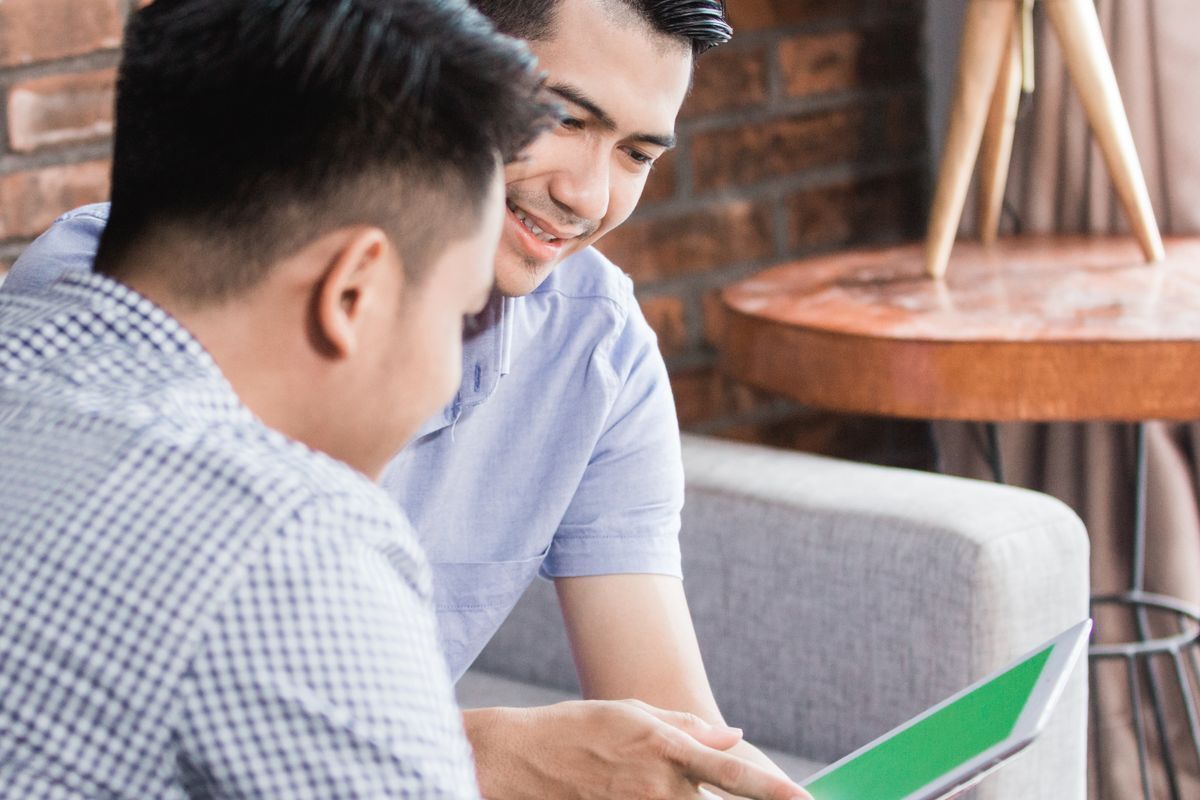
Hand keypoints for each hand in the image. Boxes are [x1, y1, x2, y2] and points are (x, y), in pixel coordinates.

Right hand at [464, 699, 811, 799]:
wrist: (517, 761)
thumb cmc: (577, 728)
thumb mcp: (634, 713)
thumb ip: (689, 728)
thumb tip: (736, 737)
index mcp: (668, 750)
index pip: (735, 777)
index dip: (776, 792)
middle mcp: (659, 787)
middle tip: (761, 795)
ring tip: (659, 781)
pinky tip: (647, 791)